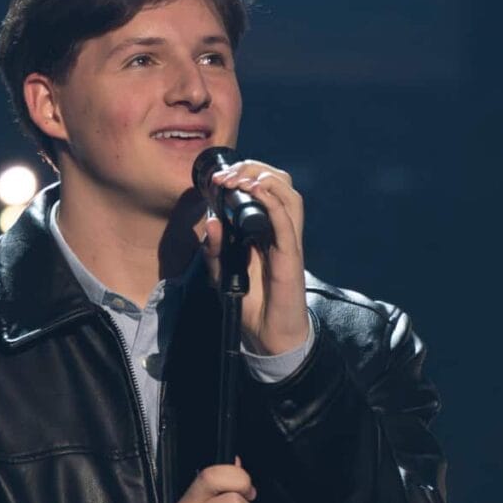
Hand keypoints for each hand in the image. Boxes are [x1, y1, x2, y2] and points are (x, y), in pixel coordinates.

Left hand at [201, 160, 308, 354]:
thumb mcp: (220, 272)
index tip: (216, 178)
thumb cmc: (249, 302)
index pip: (263, 185)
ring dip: (264, 180)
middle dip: (252, 169)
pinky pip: (287, 221)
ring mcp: (288, 240)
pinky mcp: (292, 254)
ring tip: (240, 181)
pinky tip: (257, 193)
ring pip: (289, 195)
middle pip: (279, 182)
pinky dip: (273, 202)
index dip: (242, 173)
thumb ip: (213, 248)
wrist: (267, 333)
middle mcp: (279, 228)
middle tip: (227, 177)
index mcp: (264, 227)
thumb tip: (211, 221)